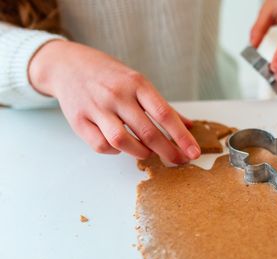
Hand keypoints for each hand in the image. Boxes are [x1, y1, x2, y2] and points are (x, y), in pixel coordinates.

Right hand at [28, 40, 200, 162]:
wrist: (67, 65)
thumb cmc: (110, 76)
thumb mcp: (138, 82)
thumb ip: (162, 106)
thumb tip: (188, 126)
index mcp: (137, 84)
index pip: (165, 114)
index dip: (182, 136)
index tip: (194, 152)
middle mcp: (117, 95)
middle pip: (148, 132)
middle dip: (168, 151)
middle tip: (179, 161)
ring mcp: (97, 108)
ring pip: (123, 141)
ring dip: (141, 153)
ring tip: (149, 153)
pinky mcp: (79, 121)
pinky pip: (101, 145)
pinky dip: (115, 151)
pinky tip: (121, 147)